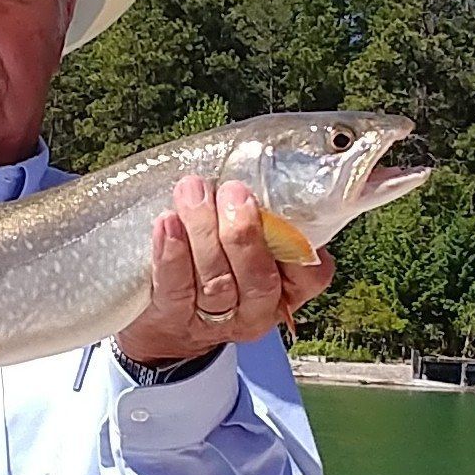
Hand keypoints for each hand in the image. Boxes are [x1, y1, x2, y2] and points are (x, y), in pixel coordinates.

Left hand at [115, 177, 334, 363]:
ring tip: (191, 191)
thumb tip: (258, 154)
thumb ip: (262, 209)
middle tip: (232, 190)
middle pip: (258, 278)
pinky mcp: (174, 319)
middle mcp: (257, 309)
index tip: (281, 201)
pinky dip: (171, 254)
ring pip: (216, 282)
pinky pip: (176, 289)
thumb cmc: (214, 259)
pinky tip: (166, 223)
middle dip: (244, 233)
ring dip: (203, 232)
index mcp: (287, 287)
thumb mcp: (246, 239)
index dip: (301, 243)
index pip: (311, 273)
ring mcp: (216, 320)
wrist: (163, 319)